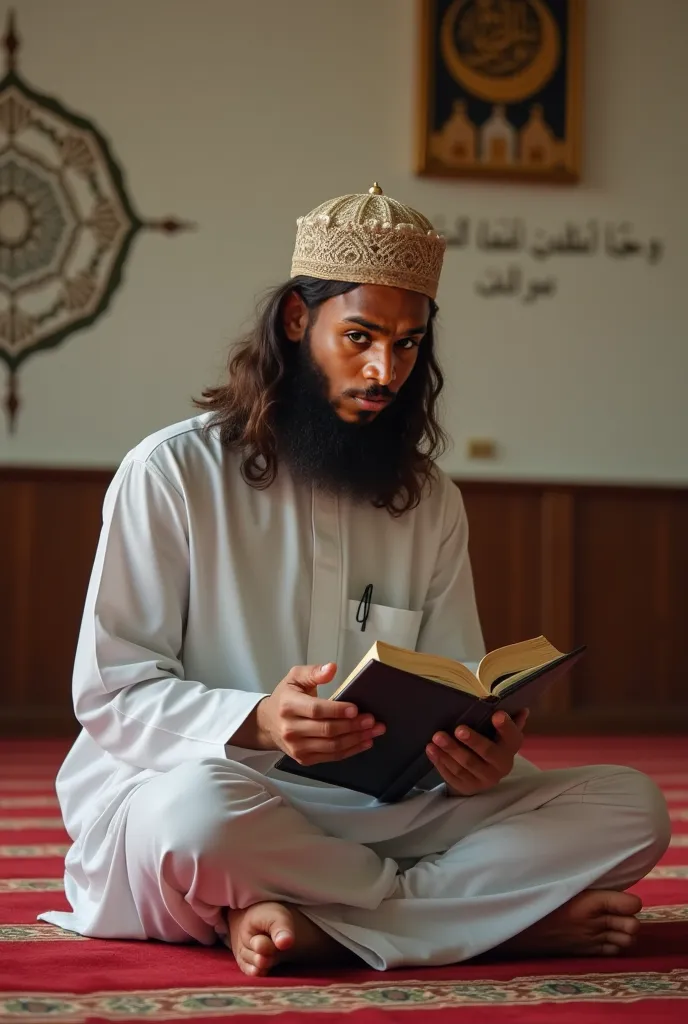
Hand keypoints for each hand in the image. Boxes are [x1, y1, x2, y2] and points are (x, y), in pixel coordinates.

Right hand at [256, 663, 385, 765]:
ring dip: (356, 739)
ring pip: (332, 746)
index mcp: (288, 705)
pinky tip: (364, 742)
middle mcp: (290, 729)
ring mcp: (297, 747)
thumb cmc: (286, 698)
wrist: (268, 723)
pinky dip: (350, 750)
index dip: (337, 711)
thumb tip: (331, 668)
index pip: (316, 710)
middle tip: (372, 720)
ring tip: (373, 731)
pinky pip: (331, 756)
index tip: (356, 709)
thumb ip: (313, 672)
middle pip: (327, 730)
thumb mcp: (295, 677)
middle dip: (353, 726)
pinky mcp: (304, 759)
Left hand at [425, 709, 528, 796]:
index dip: (505, 727)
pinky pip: (452, 775)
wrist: (481, 775)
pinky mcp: (467, 787)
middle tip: (458, 729)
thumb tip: (522, 709)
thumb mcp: (501, 734)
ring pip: (466, 765)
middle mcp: (501, 766)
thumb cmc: (491, 745)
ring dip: (450, 750)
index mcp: (510, 748)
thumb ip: (510, 721)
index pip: (512, 737)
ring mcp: (483, 779)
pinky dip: (440, 761)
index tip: (497, 715)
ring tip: (437, 737)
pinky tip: (431, 749)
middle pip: (487, 753)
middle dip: (472, 740)